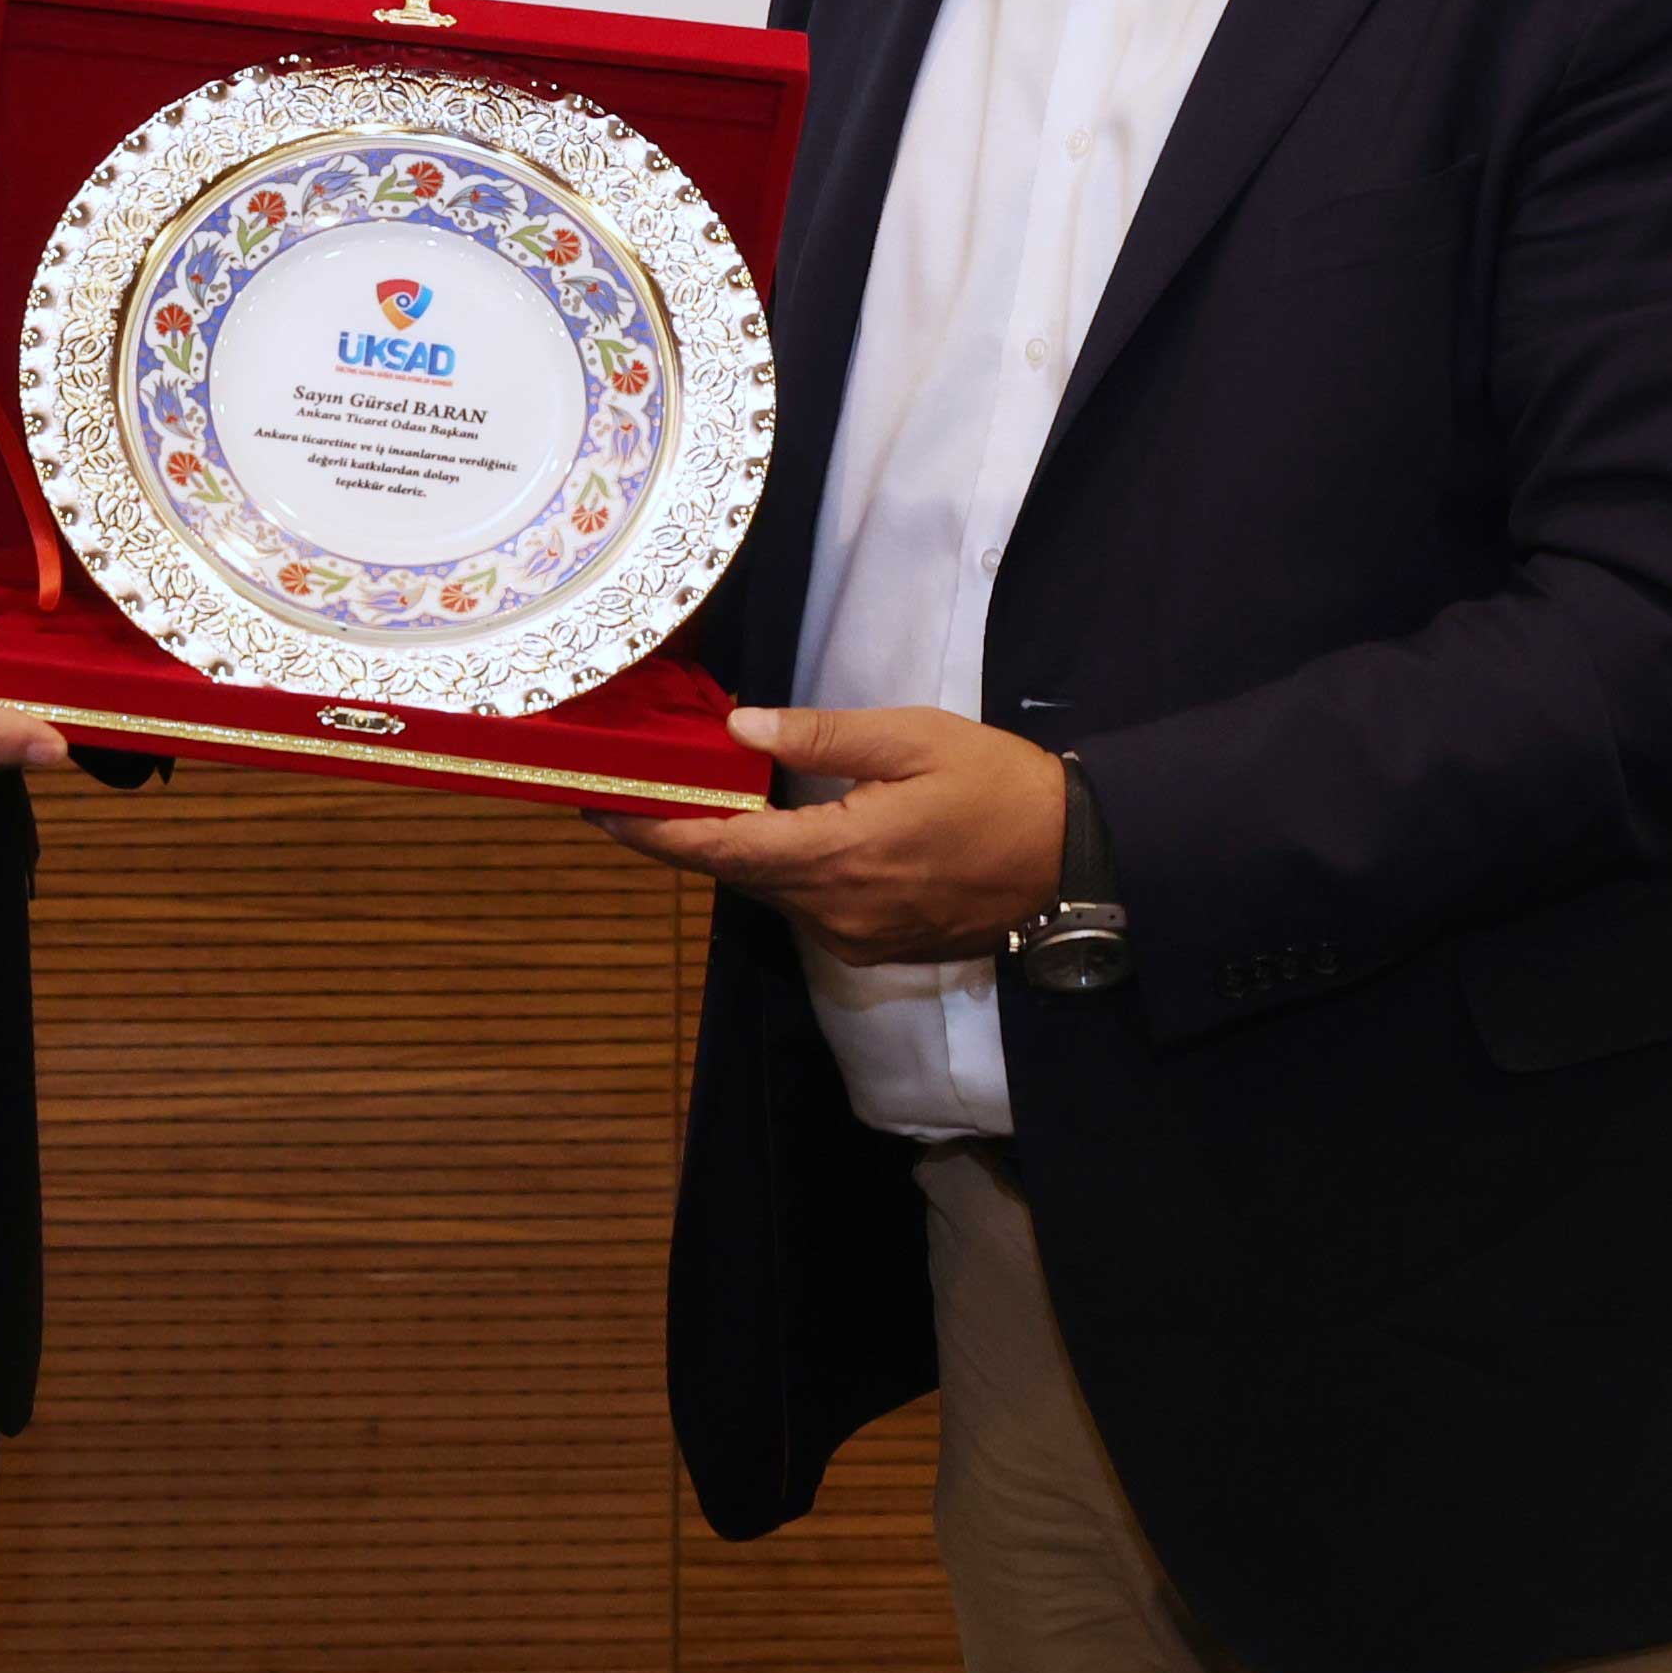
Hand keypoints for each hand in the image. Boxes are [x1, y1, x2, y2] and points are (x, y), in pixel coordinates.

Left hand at [594, 704, 1070, 966]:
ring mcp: (855, 938)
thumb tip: (741, 726)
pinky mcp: (876, 946)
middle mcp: (834, 912)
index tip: (598, 809)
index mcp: (838, 857)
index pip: (721, 848)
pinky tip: (771, 829)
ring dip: (733, 850)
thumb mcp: (911, 738)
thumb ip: (822, 735)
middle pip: (736, 873)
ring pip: (770, 891)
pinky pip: (806, 906)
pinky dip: (780, 868)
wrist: (1073, 861)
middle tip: (634, 787)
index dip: (653, 831)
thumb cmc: (996, 786)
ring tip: (691, 799)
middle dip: (682, 833)